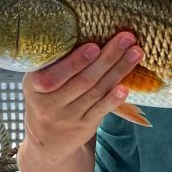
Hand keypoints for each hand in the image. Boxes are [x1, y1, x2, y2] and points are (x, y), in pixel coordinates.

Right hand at [22, 31, 141, 161]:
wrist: (47, 141)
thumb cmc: (47, 98)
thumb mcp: (40, 82)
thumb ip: (57, 64)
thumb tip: (89, 30)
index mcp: (35, 86)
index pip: (54, 76)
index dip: (75, 62)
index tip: (94, 46)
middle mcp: (49, 104)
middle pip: (83, 80)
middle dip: (107, 58)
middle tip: (126, 38)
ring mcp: (67, 117)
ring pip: (96, 92)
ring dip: (118, 71)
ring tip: (136, 53)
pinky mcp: (83, 127)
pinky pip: (100, 111)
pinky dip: (113, 99)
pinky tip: (126, 87)